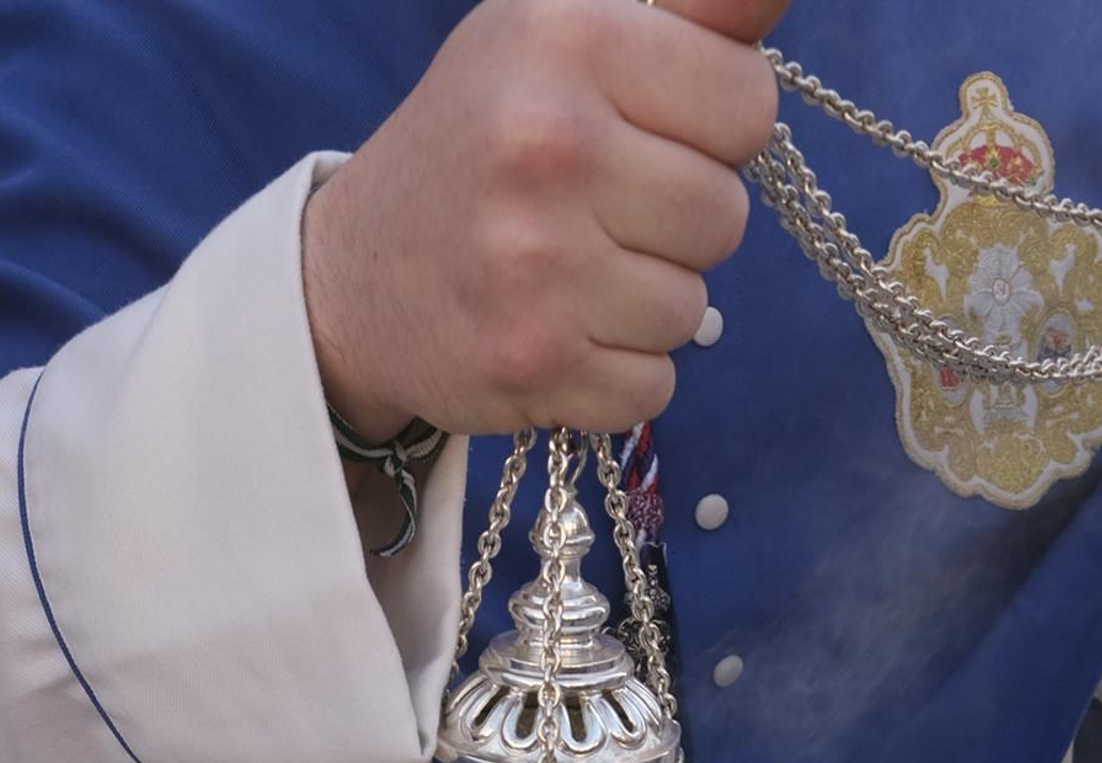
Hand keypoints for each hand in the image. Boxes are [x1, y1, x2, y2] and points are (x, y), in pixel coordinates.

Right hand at [303, 0, 785, 438]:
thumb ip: (686, 12)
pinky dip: (619, 372)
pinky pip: (653, 386)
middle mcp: (551, 144)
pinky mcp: (535, 366)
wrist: (352, 279)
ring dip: (648, 302)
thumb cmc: (481, 144)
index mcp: (568, 36)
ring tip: (573, 272)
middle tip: (601, 211)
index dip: (716, 127)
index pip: (748, 102)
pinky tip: (560, 330)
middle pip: (725, 214)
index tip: (654, 131)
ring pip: (694, 309)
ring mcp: (540, 266)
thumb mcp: (560, 35)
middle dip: (679, 221)